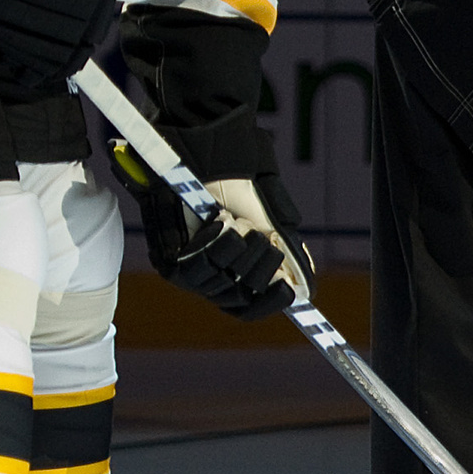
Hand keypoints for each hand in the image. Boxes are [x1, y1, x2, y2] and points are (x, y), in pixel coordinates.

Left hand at [113, 145, 302, 321]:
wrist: (208, 164)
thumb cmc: (237, 190)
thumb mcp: (271, 223)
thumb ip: (286, 256)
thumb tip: (303, 292)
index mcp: (236, 277)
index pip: (250, 309)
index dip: (270, 302)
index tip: (290, 291)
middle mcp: (212, 282)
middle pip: (241, 298)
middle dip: (259, 264)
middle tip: (261, 235)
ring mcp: (189, 275)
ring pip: (222, 282)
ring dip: (238, 250)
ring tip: (237, 222)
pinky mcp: (169, 263)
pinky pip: (200, 266)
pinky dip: (217, 242)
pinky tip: (220, 221)